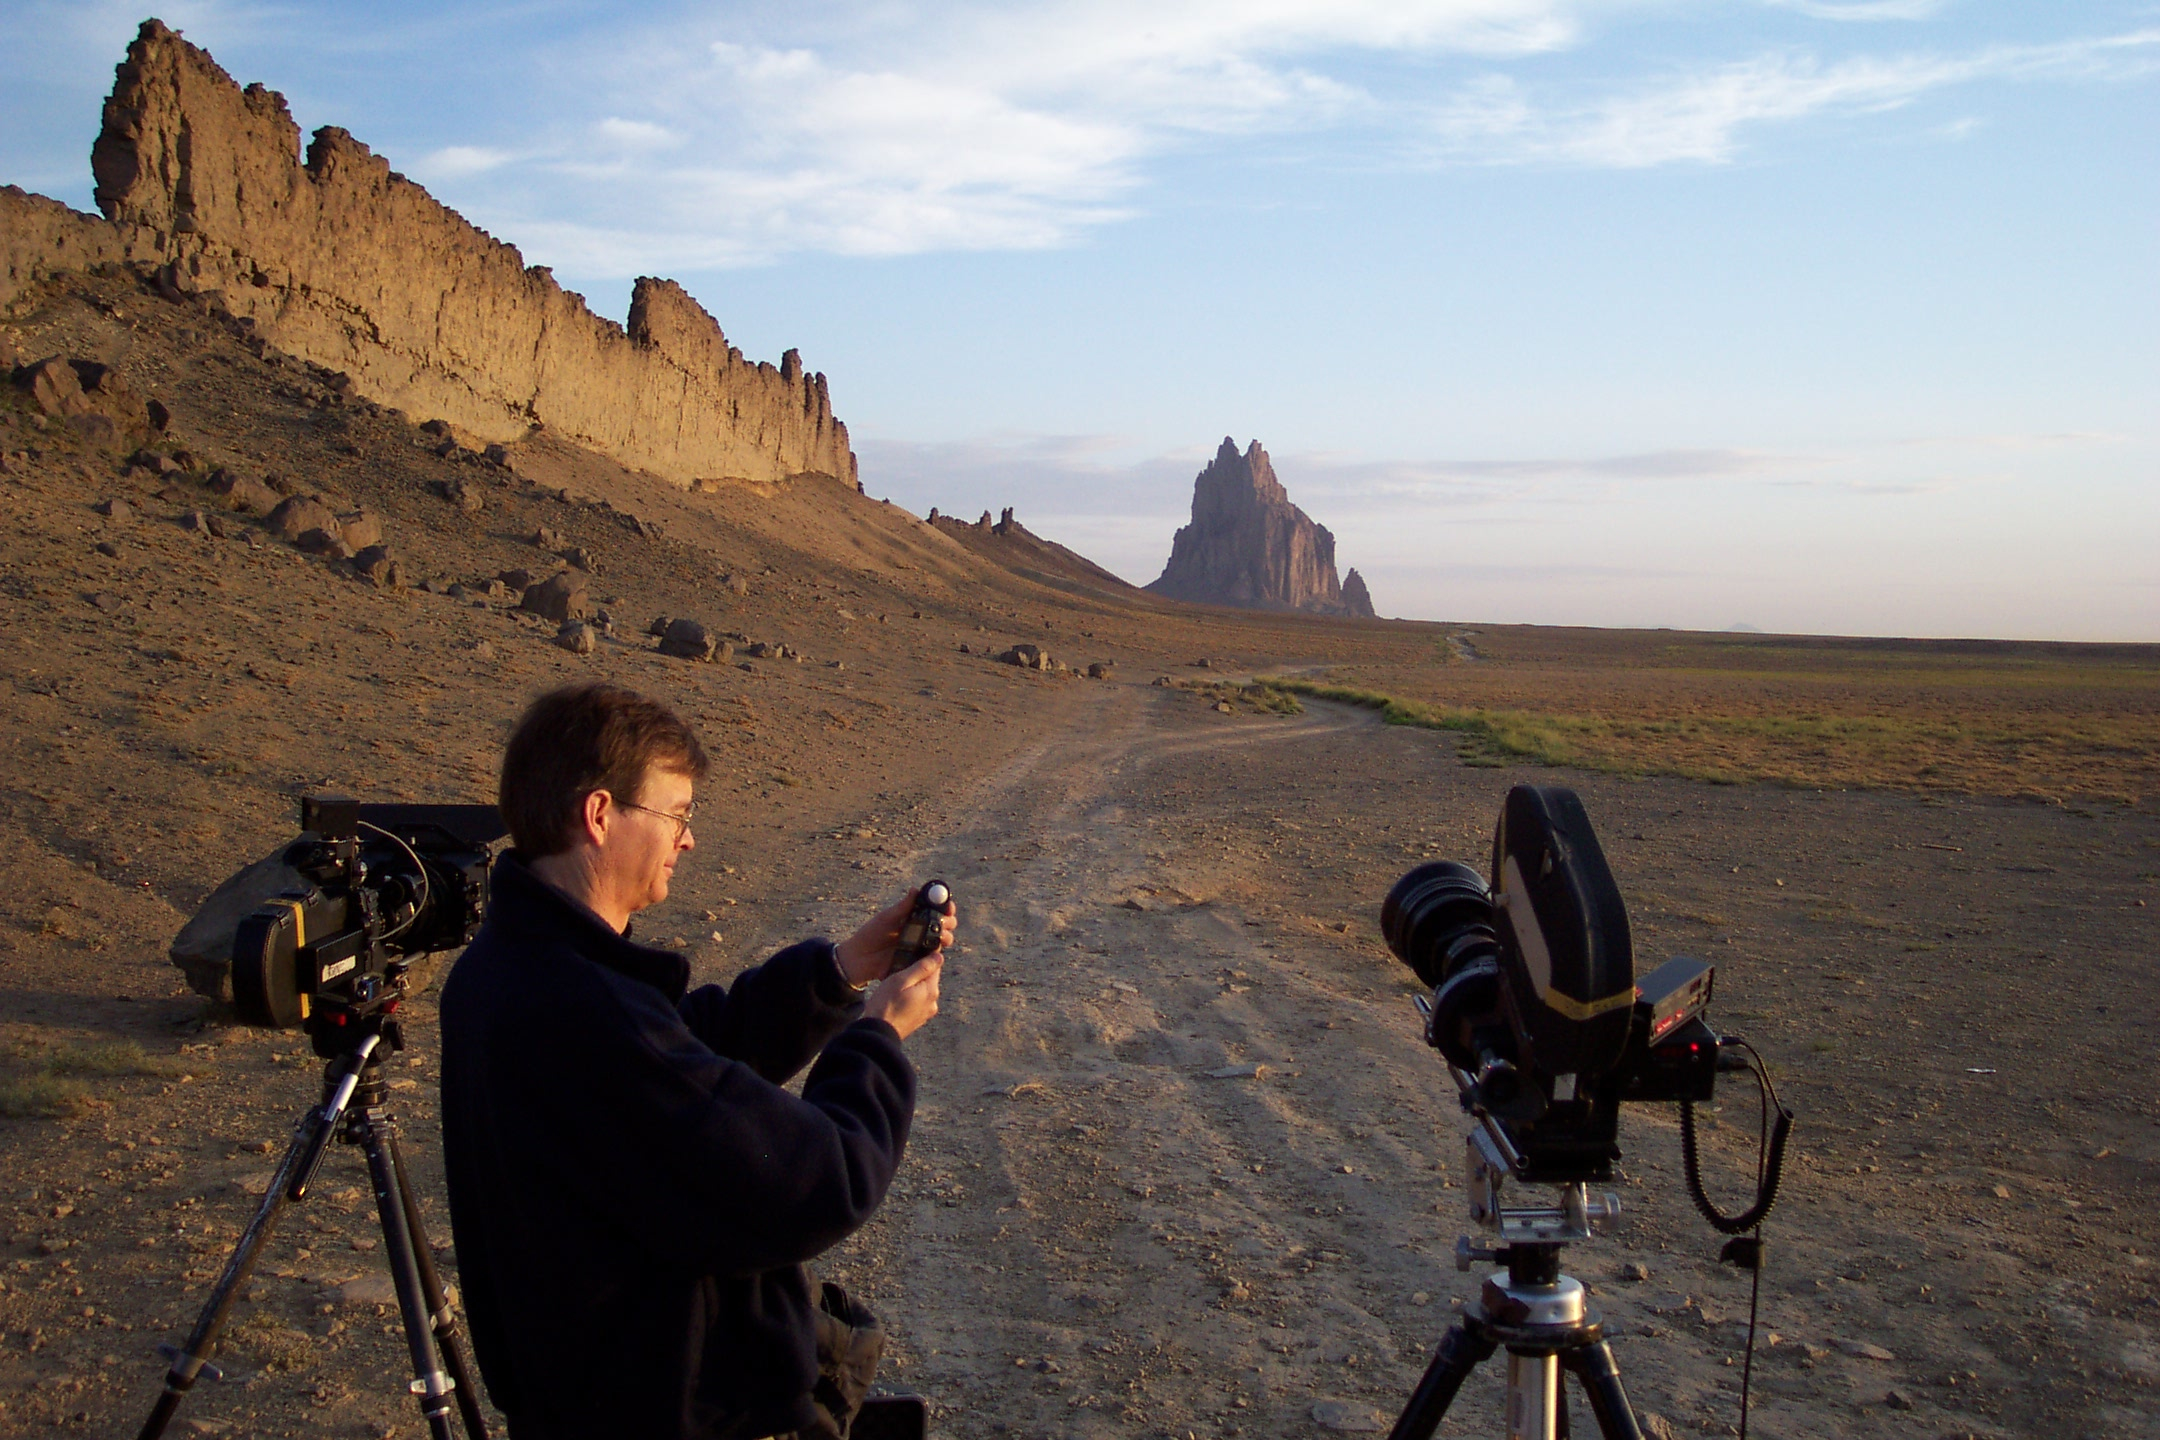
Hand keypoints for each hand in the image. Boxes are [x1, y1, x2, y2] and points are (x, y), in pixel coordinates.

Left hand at [835, 887, 957, 988]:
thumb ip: (902, 907)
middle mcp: (920, 930)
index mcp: (914, 916)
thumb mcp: (886, 918)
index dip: (945, 906)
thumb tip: (916, 889)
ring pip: (942, 941)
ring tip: (941, 936)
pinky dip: (937, 954)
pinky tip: (936, 951)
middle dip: (949, 921)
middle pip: (944, 924)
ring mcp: (920, 946)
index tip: (948, 906)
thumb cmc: (871, 934)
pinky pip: (932, 958)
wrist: (860, 959)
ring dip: (946, 937)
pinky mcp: (918, 962)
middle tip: (945, 922)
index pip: (935, 909)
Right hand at [863, 954, 941, 1039]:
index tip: (911, 954)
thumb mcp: (901, 980)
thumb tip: (939, 956)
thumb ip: (921, 968)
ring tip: (895, 987)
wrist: (878, 1033)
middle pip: (929, 979)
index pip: (935, 966)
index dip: (924, 957)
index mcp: (931, 990)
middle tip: (898, 972)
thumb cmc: (886, 1004)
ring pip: (922, 990)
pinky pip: (917, 1002)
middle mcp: (933, 1002)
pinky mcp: (918, 1020)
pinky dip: (910, 997)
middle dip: (916, 973)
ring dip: (912, 986)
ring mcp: (926, 1012)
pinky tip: (896, 999)